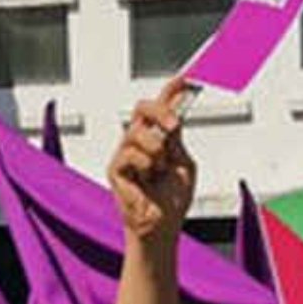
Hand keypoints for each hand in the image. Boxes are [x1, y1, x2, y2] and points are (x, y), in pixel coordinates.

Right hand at [108, 78, 197, 241]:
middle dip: (161, 111)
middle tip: (176, 126)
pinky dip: (145, 165)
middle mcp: (139, 141)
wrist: (163, 228)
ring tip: (159, 170)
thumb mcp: (183, 163)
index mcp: (158, 137)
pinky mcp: (114, 168)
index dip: (172, 89)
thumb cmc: (172, 200)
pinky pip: (130, 154)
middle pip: (143, 108)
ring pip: (138, 132)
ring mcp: (125, 153)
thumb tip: (177, 112)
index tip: (188, 76)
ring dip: (156, 151)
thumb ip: (177, 138)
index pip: (162, 106)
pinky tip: (147, 179)